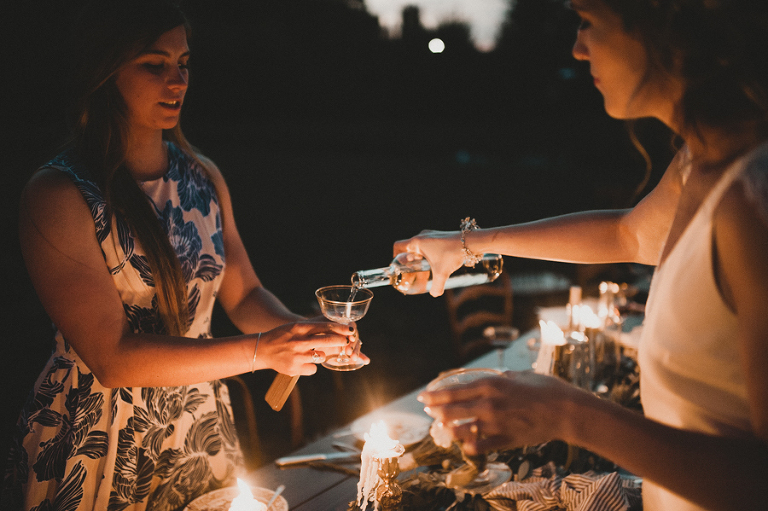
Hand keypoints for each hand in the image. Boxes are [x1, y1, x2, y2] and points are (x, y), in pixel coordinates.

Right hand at [256, 319, 353, 374]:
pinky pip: (313, 369)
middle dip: (340, 342)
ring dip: (322, 355)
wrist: (262, 350)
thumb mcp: (295, 326)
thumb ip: (314, 325)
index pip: (324, 326)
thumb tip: (335, 322)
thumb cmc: (283, 336)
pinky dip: (311, 366)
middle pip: (326, 341)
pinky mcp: (294, 369)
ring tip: (314, 352)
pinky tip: (302, 363)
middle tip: (347, 342)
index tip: (351, 330)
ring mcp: (297, 356)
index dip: (340, 328)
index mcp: (299, 328)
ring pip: (321, 357)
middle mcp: (299, 341)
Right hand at [393, 229, 464, 296]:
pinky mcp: (440, 236)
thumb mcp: (442, 273)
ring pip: (419, 246)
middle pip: (409, 247)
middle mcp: (422, 236)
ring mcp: (431, 235)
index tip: (400, 265)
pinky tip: (437, 263)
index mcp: (417, 242)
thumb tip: (434, 294)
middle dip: (409, 260)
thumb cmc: (453, 255)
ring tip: (425, 268)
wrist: (471, 242)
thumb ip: (436, 287)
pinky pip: (428, 245)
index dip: (395, 255)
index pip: (398, 246)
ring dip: (419, 257)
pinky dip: (428, 254)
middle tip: (412, 270)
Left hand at [418, 371, 579, 454]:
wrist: (568, 411)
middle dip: (435, 410)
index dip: (435, 395)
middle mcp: (489, 403)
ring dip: (448, 429)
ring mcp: (496, 423)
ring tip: (442, 427)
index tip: (424, 396)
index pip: (454, 391)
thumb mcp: (521, 375)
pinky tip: (464, 443)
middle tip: (427, 410)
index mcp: (492, 384)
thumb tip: (495, 377)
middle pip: (451, 409)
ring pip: (461, 429)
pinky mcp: (506, 440)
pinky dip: (469, 445)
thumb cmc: (548, 388)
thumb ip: (504, 377)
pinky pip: (480, 446)